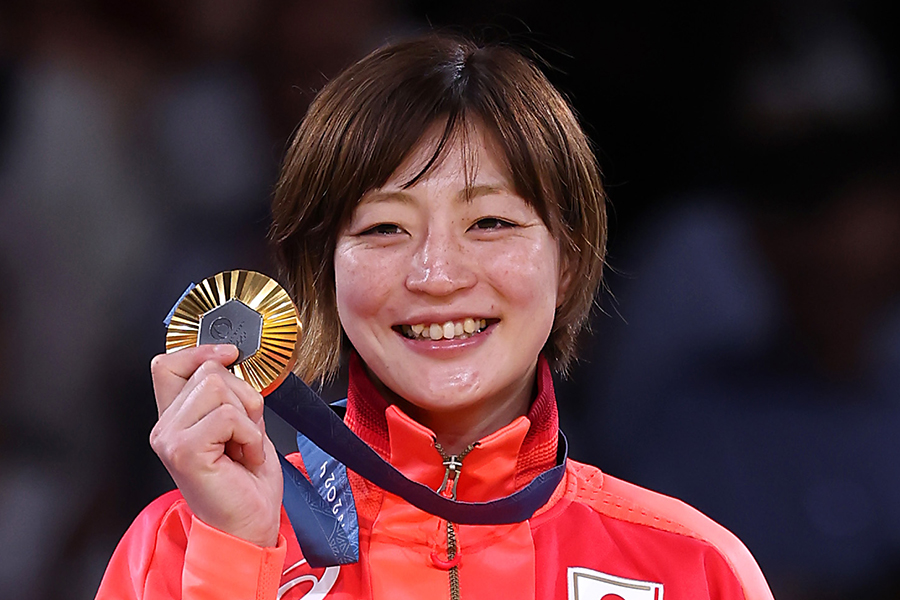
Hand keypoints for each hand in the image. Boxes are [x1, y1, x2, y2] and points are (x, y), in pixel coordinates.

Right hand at [149, 344, 282, 546]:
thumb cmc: (246, 484)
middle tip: (244, 434)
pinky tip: (244, 457)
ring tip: (243, 446)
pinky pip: (228, 416)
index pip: (168, 364)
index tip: (230, 354)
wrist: (248, 528)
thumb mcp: (241, 426)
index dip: (201, 351)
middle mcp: (166, 427)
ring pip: (219, 388)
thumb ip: (229, 395)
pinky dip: (249, 435)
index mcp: (176, 419)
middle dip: (242, 397)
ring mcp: (171, 438)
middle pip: (208, 372)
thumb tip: (231, 361)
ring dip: (247, 418)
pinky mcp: (185, 450)